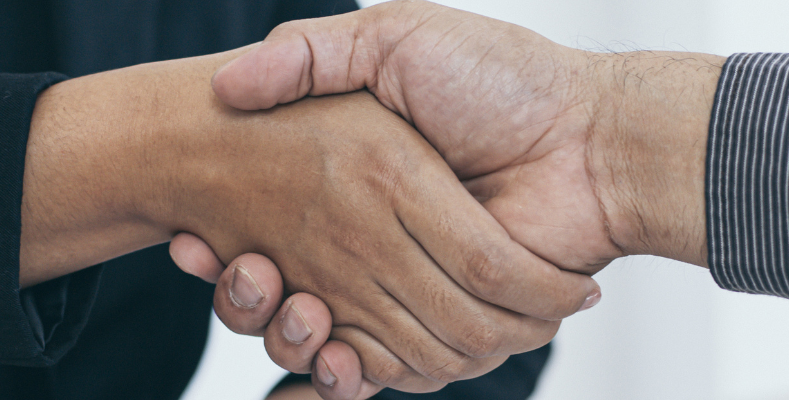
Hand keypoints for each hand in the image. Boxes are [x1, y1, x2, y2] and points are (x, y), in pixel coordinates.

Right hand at [182, 1, 724, 397]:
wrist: (594, 134)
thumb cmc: (502, 78)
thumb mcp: (393, 38)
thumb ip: (311, 52)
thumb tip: (229, 82)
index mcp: (362, 184)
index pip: (270, 232)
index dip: (224, 249)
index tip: (195, 241)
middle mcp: (382, 241)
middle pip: (288, 299)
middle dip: (250, 301)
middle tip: (243, 274)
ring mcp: (417, 287)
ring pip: (327, 342)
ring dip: (290, 338)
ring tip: (282, 302)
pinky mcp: (454, 326)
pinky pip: (389, 369)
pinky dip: (350, 375)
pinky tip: (331, 352)